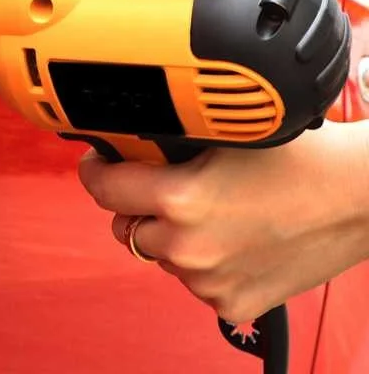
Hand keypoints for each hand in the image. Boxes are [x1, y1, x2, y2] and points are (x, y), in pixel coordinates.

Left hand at [77, 120, 368, 323]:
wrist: (358, 198)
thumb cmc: (301, 160)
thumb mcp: (222, 135)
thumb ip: (169, 140)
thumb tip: (132, 138)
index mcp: (178, 199)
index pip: (103, 188)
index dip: (96, 170)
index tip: (100, 164)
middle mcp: (187, 246)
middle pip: (126, 225)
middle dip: (136, 205)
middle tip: (165, 185)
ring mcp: (208, 281)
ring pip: (159, 255)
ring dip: (169, 235)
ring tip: (211, 211)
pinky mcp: (232, 305)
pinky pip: (194, 281)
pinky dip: (201, 262)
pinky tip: (232, 237)